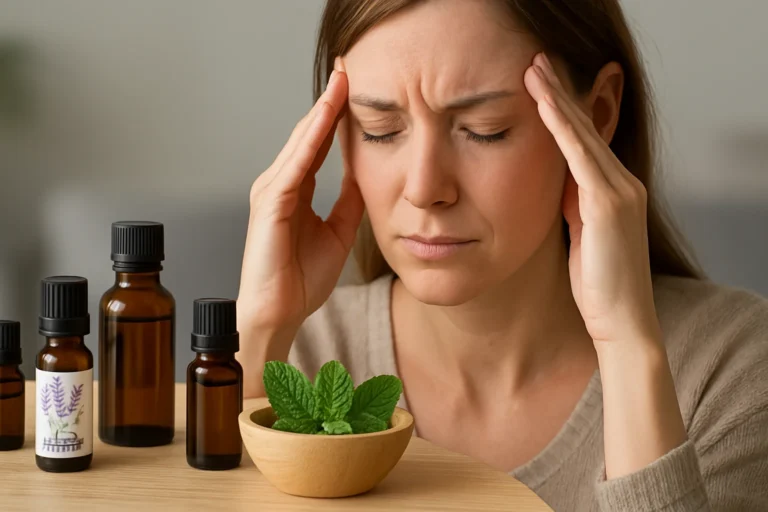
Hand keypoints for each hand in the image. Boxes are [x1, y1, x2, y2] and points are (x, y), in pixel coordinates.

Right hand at [238, 66, 363, 335]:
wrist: (279, 312)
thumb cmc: (301, 279)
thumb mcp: (338, 231)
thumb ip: (348, 201)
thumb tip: (364, 174)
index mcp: (296, 190)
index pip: (318, 143)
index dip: (337, 115)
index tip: (355, 88)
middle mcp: (281, 184)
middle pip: (308, 133)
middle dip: (330, 100)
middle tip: (348, 68)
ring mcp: (272, 191)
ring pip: (301, 142)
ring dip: (322, 111)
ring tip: (341, 81)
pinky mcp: (271, 204)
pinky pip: (295, 166)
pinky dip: (311, 141)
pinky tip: (326, 119)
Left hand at [525, 53, 687, 478]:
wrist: (621, 322)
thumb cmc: (598, 286)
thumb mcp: (580, 236)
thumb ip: (571, 206)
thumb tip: (554, 184)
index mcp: (611, 191)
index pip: (584, 141)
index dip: (562, 111)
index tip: (539, 84)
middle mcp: (622, 183)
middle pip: (586, 127)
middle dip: (560, 93)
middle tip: (536, 61)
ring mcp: (619, 190)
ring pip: (583, 133)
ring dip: (558, 98)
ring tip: (535, 68)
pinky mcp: (610, 203)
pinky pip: (580, 155)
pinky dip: (562, 126)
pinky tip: (544, 103)